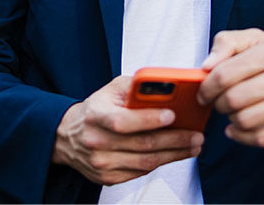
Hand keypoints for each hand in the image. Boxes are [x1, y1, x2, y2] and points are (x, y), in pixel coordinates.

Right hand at [52, 75, 203, 185]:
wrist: (67, 136)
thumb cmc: (96, 109)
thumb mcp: (111, 90)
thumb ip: (136, 86)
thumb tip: (167, 88)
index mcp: (96, 116)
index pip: (123, 121)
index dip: (149, 119)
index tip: (172, 115)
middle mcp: (97, 142)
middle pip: (142, 144)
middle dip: (174, 140)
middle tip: (196, 135)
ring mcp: (102, 163)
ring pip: (146, 162)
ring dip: (174, 155)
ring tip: (194, 146)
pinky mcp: (107, 177)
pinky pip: (140, 172)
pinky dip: (161, 163)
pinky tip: (175, 154)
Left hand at [197, 29, 263, 148]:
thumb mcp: (257, 39)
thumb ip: (226, 43)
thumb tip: (206, 66)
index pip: (224, 74)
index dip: (207, 87)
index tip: (205, 92)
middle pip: (233, 100)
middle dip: (219, 104)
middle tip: (221, 102)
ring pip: (245, 121)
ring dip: (232, 120)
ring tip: (235, 112)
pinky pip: (261, 139)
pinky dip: (244, 137)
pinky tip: (241, 128)